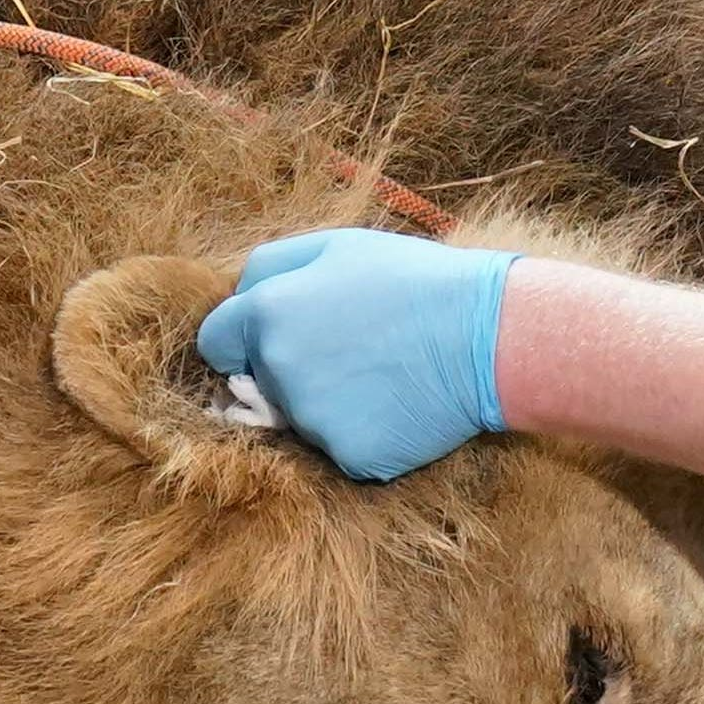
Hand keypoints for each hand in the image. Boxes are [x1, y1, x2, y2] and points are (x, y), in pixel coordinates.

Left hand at [195, 229, 512, 481]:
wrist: (488, 335)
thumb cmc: (413, 281)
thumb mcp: (337, 245)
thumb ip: (271, 266)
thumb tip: (237, 295)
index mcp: (268, 315)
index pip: (215, 343)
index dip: (240, 341)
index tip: (272, 340)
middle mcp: (279, 372)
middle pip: (260, 386)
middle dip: (290, 371)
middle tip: (352, 349)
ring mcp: (313, 422)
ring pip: (302, 422)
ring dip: (330, 405)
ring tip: (384, 373)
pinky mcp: (351, 457)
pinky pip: (344, 450)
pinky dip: (366, 434)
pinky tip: (400, 405)